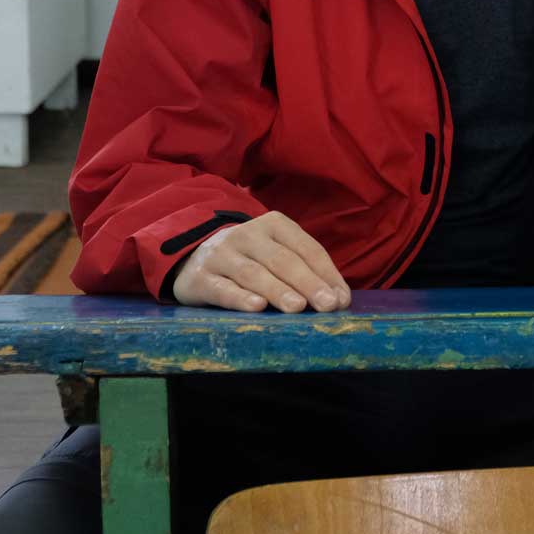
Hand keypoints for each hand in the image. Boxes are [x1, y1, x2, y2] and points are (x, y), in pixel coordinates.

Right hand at [171, 211, 350, 312]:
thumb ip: (306, 273)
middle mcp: (247, 235)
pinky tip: (257, 307)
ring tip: (298, 308)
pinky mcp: (198, 277)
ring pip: (254, 273)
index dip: (326, 274)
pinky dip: (240, 298)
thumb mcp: (276, 255)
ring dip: (278, 291)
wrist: (192, 257)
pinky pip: (221, 288)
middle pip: (282, 260)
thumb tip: (339, 300)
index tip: (341, 300)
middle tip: (328, 305)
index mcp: (274, 225)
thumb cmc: (249, 260)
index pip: (306, 249)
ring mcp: (221, 254)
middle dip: (308, 283)